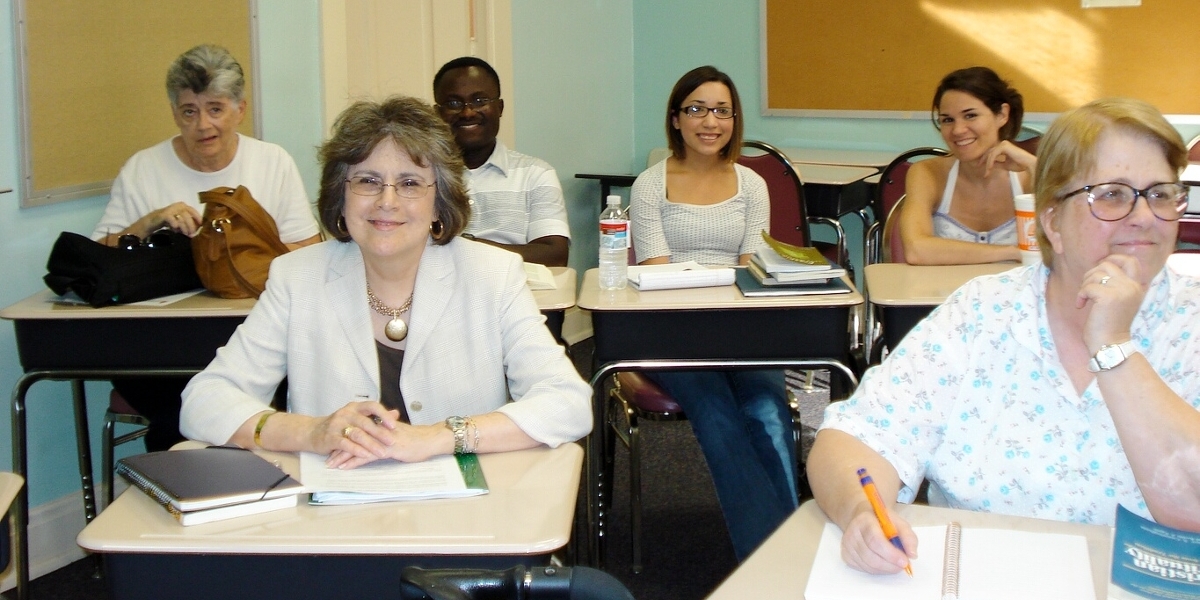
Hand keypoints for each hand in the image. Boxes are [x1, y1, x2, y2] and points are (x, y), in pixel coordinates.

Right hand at [154, 202, 201, 236]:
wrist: (155, 220)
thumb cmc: (171, 221)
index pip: (193, 211)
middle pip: (188, 216)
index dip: (198, 218)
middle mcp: (178, 206)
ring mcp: (171, 209)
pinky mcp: (164, 214)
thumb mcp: (181, 222)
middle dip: (191, 226)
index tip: (201, 226)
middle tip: (192, 234)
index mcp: (184, 206)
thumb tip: (197, 231)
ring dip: (184, 227)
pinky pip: (172, 219)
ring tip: (185, 234)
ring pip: (181, 218)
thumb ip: (189, 224)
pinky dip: (175, 224)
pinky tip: (176, 229)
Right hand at [312, 401, 398, 465]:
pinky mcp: (330, 437)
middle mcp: (346, 414)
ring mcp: (337, 425)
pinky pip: (345, 444)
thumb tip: (395, 413)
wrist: (312, 432)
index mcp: (355, 407)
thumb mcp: (357, 418)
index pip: (372, 406)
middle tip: (393, 441)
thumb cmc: (339, 426)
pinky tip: (365, 455)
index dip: (384, 414)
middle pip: (366, 422)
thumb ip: (375, 416)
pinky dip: (356, 450)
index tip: (394, 424)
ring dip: (371, 444)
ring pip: (357, 434)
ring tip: (382, 453)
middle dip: (380, 433)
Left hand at [327, 421, 449, 468]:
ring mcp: (381, 439)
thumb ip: (386, 431)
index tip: (332, 443)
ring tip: (330, 463)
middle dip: (337, 446)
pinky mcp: (386, 449)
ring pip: (355, 446)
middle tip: (325, 455)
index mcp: (379, 424)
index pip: (356, 429)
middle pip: (351, 436)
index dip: (344, 436)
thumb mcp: (398, 433)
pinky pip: (365, 456)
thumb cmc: (417, 438)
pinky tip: (344, 467)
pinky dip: (353, 461)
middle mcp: (377, 429)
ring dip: (341, 456)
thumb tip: (377, 434)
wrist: (430, 439)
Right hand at [839, 501, 917, 573]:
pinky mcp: (846, 555)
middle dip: (890, 565)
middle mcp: (852, 533)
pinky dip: (877, 570)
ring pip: (868, 565)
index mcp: (865, 520)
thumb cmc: (882, 520)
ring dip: (885, 569)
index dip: (890, 553)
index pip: (875, 540)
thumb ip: (908, 537)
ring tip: (894, 564)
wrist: (862, 517)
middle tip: (902, 565)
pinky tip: (882, 562)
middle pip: (870, 556)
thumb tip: (912, 555)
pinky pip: (863, 569)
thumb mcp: (899, 522)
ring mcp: (847, 545)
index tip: (904, 561)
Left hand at [979, 140, 1035, 177]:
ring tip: (987, 172)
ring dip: (987, 164)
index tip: (980, 166)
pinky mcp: (1004, 146)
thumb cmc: (1019, 164)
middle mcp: (1003, 144)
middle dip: (983, 160)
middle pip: (989, 152)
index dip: (984, 159)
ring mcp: (1003, 144)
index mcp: (1003, 147)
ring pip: (990, 154)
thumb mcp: (1004, 165)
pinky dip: (990, 162)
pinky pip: (993, 155)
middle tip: (978, 167)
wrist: (1028, 164)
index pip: (991, 152)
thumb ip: (997, 163)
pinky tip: (990, 168)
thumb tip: (988, 165)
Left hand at [1076, 254, 1144, 351]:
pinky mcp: (1109, 297)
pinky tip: (1081, 305)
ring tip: (1084, 299)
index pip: (1130, 261)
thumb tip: (1100, 265)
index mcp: (1136, 287)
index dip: (1113, 259)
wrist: (1110, 345)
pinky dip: (1080, 295)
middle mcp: (1132, 287)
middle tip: (1087, 289)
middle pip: (1107, 264)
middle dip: (1091, 273)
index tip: (1099, 270)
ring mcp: (1122, 291)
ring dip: (1084, 285)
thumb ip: (1116, 283)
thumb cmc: (1109, 325)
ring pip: (1095, 274)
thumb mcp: (1118, 300)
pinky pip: (1088, 286)